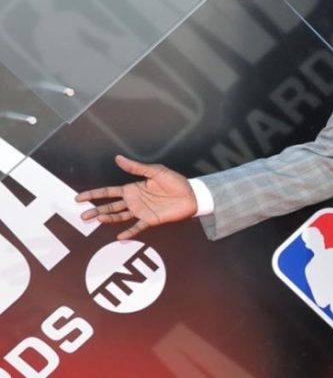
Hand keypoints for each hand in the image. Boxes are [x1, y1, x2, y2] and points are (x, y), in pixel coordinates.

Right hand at [75, 155, 196, 239]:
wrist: (191, 194)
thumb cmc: (175, 181)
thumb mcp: (155, 171)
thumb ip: (136, 167)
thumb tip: (118, 158)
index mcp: (133, 188)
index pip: (109, 192)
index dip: (94, 194)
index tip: (79, 197)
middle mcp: (134, 201)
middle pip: (110, 206)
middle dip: (96, 210)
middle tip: (82, 215)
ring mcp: (141, 211)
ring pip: (119, 216)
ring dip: (108, 218)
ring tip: (96, 220)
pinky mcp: (150, 220)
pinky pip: (137, 227)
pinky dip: (128, 232)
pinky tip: (119, 237)